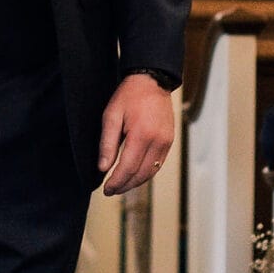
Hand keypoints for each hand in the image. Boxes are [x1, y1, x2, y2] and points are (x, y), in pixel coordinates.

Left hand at [97, 73, 175, 194]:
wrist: (152, 81)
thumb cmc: (129, 96)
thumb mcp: (111, 116)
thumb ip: (107, 144)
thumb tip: (103, 168)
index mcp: (141, 134)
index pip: (128, 168)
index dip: (116, 182)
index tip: (106, 190)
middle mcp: (157, 141)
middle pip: (141, 174)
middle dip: (125, 185)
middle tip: (111, 191)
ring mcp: (166, 142)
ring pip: (151, 172)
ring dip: (135, 182)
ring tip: (121, 186)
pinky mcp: (169, 142)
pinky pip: (158, 164)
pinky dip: (146, 173)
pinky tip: (134, 175)